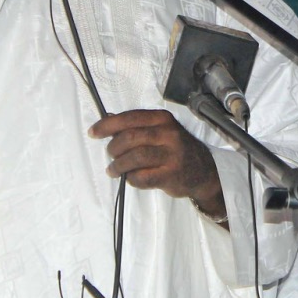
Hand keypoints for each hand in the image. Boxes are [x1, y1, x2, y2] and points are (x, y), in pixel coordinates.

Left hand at [90, 109, 224, 217]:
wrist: (204, 170)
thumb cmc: (175, 149)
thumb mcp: (161, 130)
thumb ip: (136, 125)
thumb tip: (108, 119)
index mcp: (162, 119)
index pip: (129, 118)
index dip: (108, 125)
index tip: (93, 132)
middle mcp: (168, 134)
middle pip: (130, 138)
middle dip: (113, 148)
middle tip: (111, 156)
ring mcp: (171, 155)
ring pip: (134, 158)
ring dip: (118, 165)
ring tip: (114, 170)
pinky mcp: (171, 175)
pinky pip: (142, 177)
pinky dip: (131, 178)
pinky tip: (131, 178)